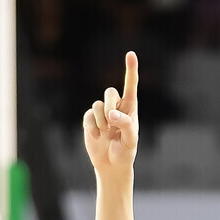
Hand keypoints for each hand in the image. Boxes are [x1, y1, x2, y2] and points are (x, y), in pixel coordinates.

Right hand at [83, 50, 138, 173]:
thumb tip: (111, 114)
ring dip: (101, 120)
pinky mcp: (90, 120)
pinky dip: (92, 126)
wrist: (111, 165)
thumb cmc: (125, 152)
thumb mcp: (130, 140)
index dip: (130, 70)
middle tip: (112, 122)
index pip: (130, 86)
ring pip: (97, 105)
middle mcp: (116, 107)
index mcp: (130, 108)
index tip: (131, 54)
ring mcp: (102, 113)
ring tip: (106, 133)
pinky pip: (88, 115)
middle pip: (110, 92)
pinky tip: (97, 136)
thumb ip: (125, 125)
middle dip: (110, 105)